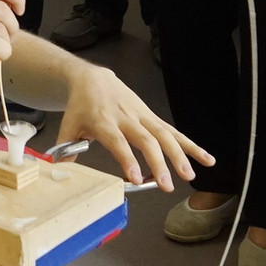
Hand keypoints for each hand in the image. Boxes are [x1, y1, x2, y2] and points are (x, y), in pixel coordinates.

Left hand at [56, 62, 212, 189]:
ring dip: (180, 155)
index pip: (117, 142)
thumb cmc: (81, 106)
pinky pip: (174, 131)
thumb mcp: (68, 124)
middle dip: (158, 163)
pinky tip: (207, 159)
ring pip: (164, 134)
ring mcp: (142, 116)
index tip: (136, 178)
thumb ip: (64, 147)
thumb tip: (58, 169)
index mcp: (103, 122)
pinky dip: (191, 145)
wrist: (94, 79)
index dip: (127, 159)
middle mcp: (126, 119)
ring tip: (190, 175)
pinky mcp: (152, 117)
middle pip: (146, 140)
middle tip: (167, 185)